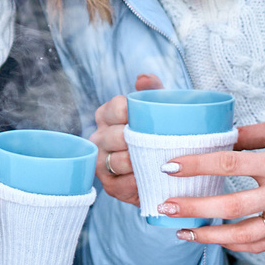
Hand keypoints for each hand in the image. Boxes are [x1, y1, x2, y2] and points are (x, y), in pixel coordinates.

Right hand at [89, 74, 161, 207]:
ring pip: (117, 161)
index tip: (149, 117)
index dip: (131, 111)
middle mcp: (98, 138)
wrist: (165, 168)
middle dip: (136, 140)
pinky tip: (150, 178)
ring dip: (138, 162)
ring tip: (156, 161)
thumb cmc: (157, 133)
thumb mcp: (156, 111)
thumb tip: (143, 79)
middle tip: (158, 141)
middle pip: (115, 136)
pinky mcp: (109, 186)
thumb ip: (152, 91)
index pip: (115, 108)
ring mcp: (101, 163)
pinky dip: (137, 183)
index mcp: (106, 116)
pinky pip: (121, 184)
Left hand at [151, 118, 264, 250]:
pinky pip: (261, 246)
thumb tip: (217, 136)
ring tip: (182, 231)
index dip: (197, 164)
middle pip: (230, 205)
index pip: (229, 163)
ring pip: (243, 234)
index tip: (169, 166)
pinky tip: (214, 240)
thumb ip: (250, 133)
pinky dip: (235, 246)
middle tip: (164, 206)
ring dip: (208, 236)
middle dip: (193, 207)